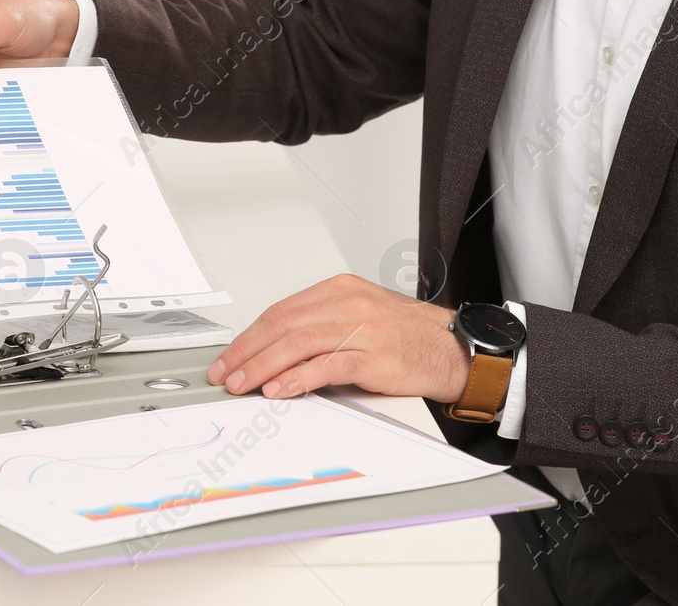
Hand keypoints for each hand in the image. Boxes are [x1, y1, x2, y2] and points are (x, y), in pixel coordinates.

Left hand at [207, 274, 470, 401]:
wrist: (452, 347)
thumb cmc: (406, 334)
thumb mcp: (359, 315)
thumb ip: (320, 326)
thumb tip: (275, 349)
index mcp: (339, 290)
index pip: (281, 311)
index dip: (249, 336)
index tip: (230, 356)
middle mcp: (348, 304)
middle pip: (283, 325)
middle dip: (247, 352)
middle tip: (226, 373)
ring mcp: (362, 328)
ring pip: (298, 343)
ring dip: (263, 367)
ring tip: (243, 384)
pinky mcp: (375, 357)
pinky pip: (327, 366)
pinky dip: (298, 378)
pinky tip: (279, 389)